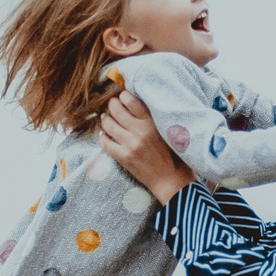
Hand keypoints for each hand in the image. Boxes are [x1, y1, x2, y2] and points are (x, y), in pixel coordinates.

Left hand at [99, 90, 194, 204]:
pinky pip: (105, 142)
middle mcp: (141, 131)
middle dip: (112, 105)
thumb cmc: (173, 154)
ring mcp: (131, 144)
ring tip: (107, 119)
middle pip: (116, 110)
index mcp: (153, 122)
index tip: (122, 97)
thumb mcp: (166, 130)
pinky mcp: (124, 157)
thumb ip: (152, 117)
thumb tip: (133, 103)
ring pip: (108, 124)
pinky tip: (106, 135)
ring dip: (106, 119)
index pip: (131, 101)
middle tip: (112, 106)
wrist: (171, 179)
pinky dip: (103, 136)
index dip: (123, 96)